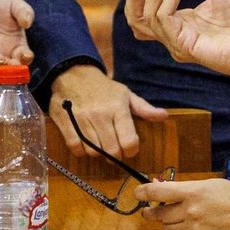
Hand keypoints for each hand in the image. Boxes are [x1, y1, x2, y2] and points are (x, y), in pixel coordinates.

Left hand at [0, 0, 33, 73]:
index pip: (24, 58)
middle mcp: (1, 54)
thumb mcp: (13, 4)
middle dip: (8, 69)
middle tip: (7, 61)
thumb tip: (27, 22)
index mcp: (15, 46)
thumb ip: (23, 11)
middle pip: (6, 69)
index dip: (25, 59)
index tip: (24, 54)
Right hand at [49, 64, 167, 158]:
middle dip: (115, 155)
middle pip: (111, 151)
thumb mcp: (126, 94)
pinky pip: (75, 148)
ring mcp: (82, 119)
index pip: (129, 141)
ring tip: (100, 144)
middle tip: (114, 151)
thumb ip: (144, 108)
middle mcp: (101, 115)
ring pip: (93, 151)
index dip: (131, 151)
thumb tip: (163, 116)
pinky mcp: (65, 122)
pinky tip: (85, 143)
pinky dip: (81, 150)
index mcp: (118, 108)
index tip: (129, 149)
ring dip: (98, 152)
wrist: (74, 74)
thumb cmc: (103, 88)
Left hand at [135, 178, 229, 229]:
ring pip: (167, 229)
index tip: (138, 193)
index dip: (143, 192)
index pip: (158, 192)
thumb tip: (165, 189)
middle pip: (159, 214)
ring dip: (168, 224)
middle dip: (153, 211)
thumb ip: (188, 188)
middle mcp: (191, 212)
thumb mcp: (213, 185)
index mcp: (194, 193)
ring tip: (177, 218)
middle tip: (152, 210)